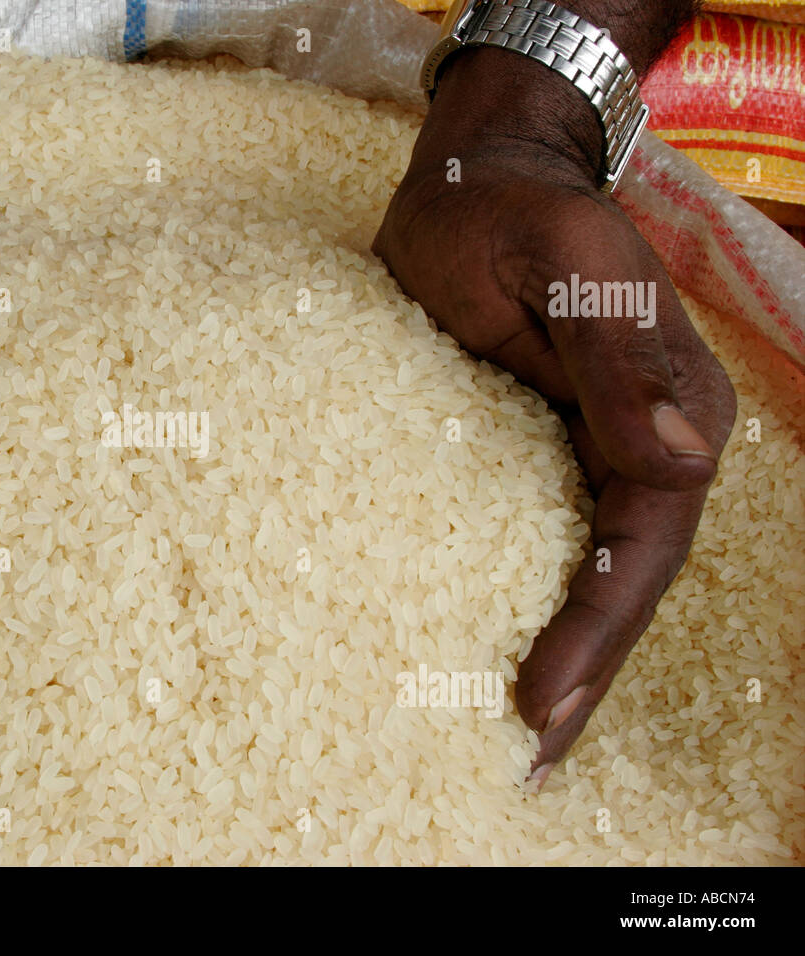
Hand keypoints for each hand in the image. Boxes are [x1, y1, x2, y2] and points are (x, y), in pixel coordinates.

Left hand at [373, 50, 736, 786]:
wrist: (469, 183)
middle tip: (526, 762)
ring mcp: (589, 452)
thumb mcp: (566, 258)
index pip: (644, 541)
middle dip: (583, 674)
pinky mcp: (531, 453)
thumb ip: (616, 357)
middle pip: (624, 581)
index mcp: (665, 405)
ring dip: (560, 658)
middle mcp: (642, 441)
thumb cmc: (509, 211)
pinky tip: (490, 656)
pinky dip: (521, 606)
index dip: (599, 627)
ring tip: (513, 746)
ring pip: (585, 574)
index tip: (540, 702)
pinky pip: (535, 543)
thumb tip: (679, 459)